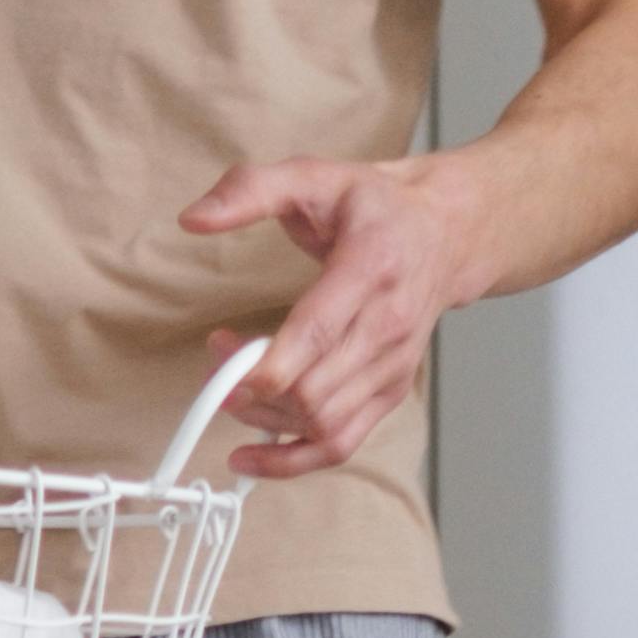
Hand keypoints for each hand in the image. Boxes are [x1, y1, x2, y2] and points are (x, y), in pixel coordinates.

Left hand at [178, 156, 471, 477]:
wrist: (444, 232)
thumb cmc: (377, 207)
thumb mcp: (312, 176)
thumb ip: (249, 190)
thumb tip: (194, 218)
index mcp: (370, 268)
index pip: (319, 333)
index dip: (268, 365)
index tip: (223, 358)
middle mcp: (389, 325)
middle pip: (314, 390)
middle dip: (251, 388)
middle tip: (218, 361)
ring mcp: (393, 365)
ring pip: (323, 422)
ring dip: (263, 417)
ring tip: (232, 388)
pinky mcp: (390, 392)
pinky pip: (341, 444)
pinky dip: (293, 460)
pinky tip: (251, 457)